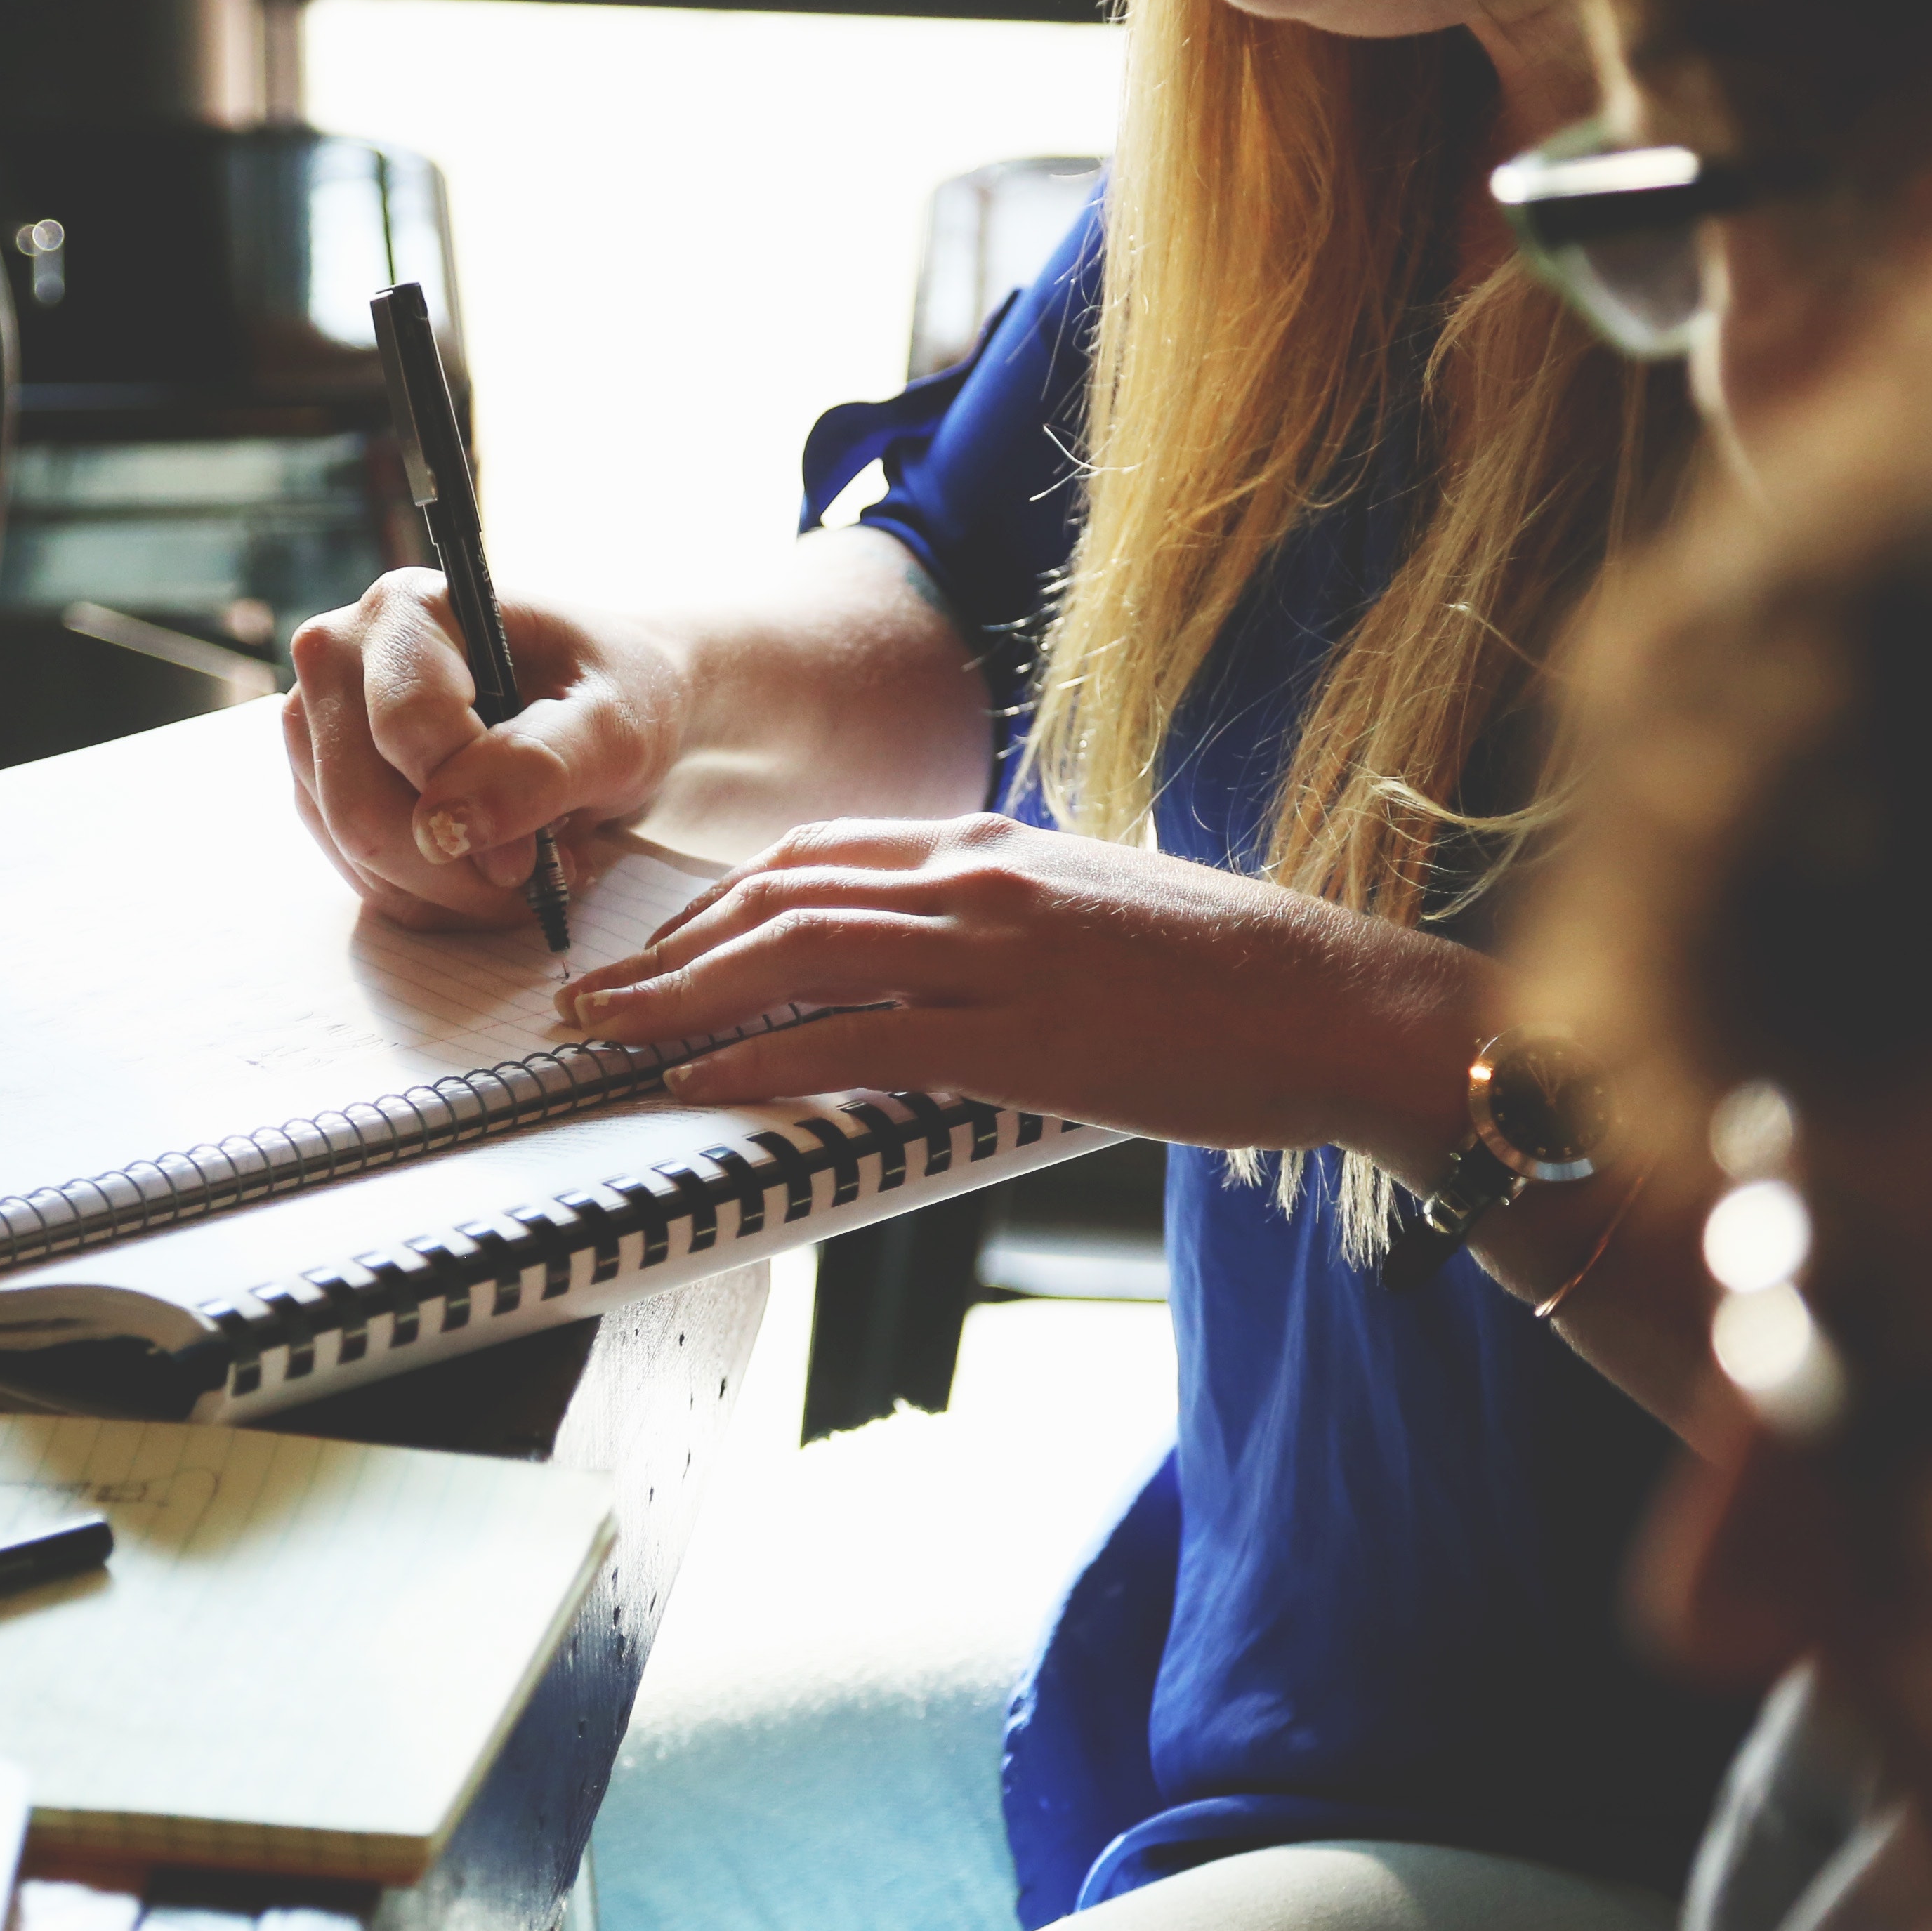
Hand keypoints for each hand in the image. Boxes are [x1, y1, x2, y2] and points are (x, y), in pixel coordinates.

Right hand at [282, 568, 692, 932]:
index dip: (475, 805)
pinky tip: (489, 871)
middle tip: (540, 872)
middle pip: (361, 806)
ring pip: (357, 854)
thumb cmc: (615, 694)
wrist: (605, 706)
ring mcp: (319, 727)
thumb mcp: (615, 725)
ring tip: (528, 865)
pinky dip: (434, 898)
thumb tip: (448, 827)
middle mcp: (339, 657)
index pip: (406, 728)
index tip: (540, 852)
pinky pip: (363, 877)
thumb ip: (541, 765)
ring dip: (451, 890)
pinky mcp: (324, 788)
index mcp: (407, 609)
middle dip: (459, 868)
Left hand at [551, 814, 1492, 1160]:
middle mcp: (976, 879)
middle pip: (779, 896)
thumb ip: (1004, 920)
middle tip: (594, 994)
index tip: (661, 944)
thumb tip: (936, 959)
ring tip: (610, 1036)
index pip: (817, 856)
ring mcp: (993, 952)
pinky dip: (761, 1062)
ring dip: (681, 1000)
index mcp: (993, 846)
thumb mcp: (1095, 911)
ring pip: (794, 957)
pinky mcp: (1017, 1034)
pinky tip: (700, 1085)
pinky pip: (854, 1042)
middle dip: (670, 948)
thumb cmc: (1231, 974)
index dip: (719, 901)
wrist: (1337, 1002)